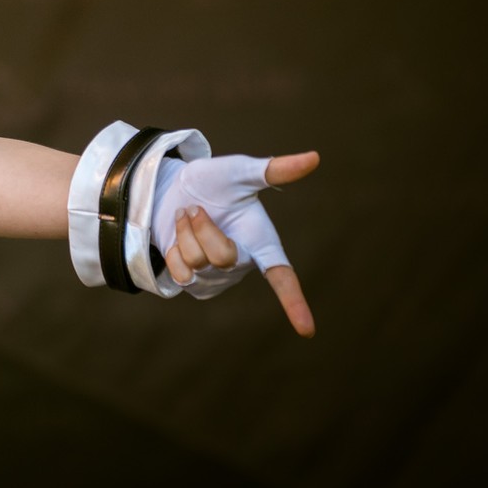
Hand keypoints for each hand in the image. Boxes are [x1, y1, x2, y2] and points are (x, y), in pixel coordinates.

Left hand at [158, 151, 318, 337]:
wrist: (173, 189)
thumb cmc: (213, 182)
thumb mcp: (241, 172)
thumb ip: (275, 170)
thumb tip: (315, 157)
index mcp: (262, 243)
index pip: (282, 276)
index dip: (294, 302)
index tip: (307, 330)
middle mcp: (243, 264)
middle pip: (220, 257)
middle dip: (201, 227)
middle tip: (196, 209)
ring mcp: (217, 277)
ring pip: (195, 263)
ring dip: (184, 233)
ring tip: (188, 218)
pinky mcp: (193, 283)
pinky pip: (178, 272)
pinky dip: (172, 249)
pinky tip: (177, 239)